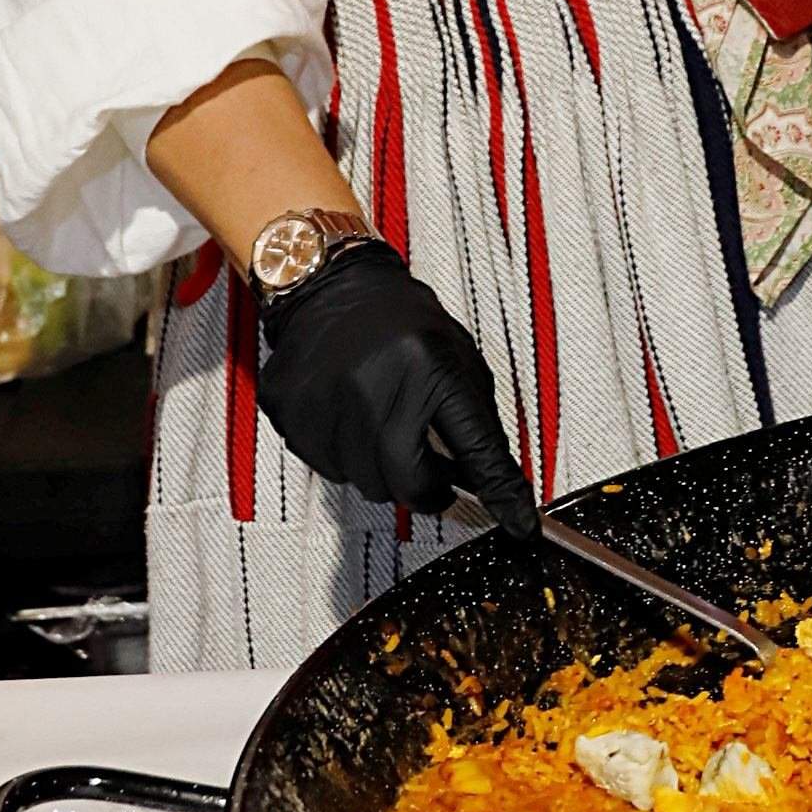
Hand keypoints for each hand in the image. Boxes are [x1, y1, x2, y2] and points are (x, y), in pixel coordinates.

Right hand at [255, 241, 539, 533]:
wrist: (332, 287)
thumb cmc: (398, 322)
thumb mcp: (458, 358)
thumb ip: (475, 423)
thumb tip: (492, 484)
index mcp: (428, 367)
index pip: (475, 449)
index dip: (501, 493)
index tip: (520, 524)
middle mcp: (375, 385)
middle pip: (406, 483)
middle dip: (425, 487)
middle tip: (431, 471)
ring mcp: (326, 401)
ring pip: (364, 482)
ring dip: (380, 468)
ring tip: (381, 422)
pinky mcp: (292, 411)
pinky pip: (326, 467)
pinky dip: (344, 454)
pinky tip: (348, 416)